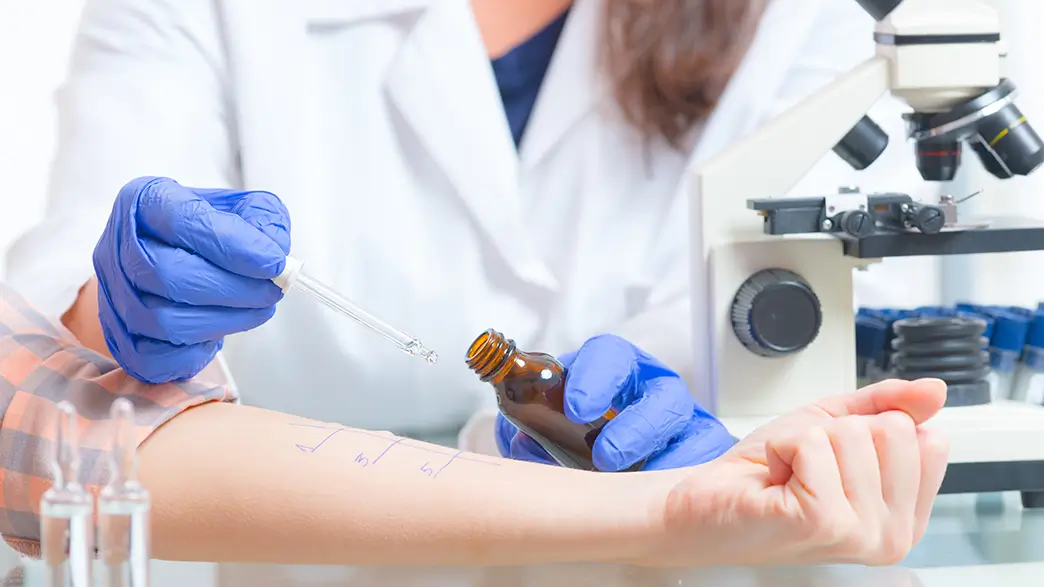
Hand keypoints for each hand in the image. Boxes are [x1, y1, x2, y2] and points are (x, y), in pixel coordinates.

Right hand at [94, 177, 290, 382]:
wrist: (167, 260)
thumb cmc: (207, 233)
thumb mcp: (240, 208)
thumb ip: (262, 219)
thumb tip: (274, 251)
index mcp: (144, 202)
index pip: (183, 220)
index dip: (233, 245)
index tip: (274, 262)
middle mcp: (117, 247)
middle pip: (170, 276)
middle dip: (234, 289)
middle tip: (272, 291)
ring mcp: (113, 296)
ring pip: (165, 320)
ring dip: (225, 320)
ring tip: (257, 309)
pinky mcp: (120, 339)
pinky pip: (156, 358)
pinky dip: (196, 352)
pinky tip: (220, 330)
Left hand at [495, 334, 736, 470]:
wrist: (617, 462)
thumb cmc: (578, 435)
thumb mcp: (549, 424)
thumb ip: (530, 429)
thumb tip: (522, 444)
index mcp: (613, 370)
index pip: (609, 356)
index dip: (594, 377)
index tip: (576, 408)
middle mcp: (653, 390)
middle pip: (660, 395)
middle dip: (634, 427)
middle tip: (605, 455)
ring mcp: (684, 422)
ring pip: (690, 433)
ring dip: (661, 460)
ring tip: (634, 486)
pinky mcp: (704, 451)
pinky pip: (708, 463)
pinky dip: (687, 479)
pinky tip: (663, 500)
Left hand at [642, 378, 948, 566]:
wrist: (707, 502)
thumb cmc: (765, 473)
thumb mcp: (832, 426)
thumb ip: (884, 406)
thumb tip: (933, 390)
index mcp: (903, 515)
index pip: (925, 437)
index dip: (867, 428)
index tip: (835, 457)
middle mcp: (890, 535)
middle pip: (893, 431)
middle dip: (836, 432)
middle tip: (806, 466)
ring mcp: (860, 534)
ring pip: (853, 434)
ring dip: (805, 440)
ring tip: (789, 473)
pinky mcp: (822, 522)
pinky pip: (814, 446)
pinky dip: (784, 448)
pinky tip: (775, 478)